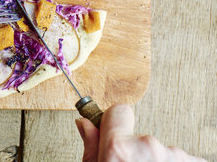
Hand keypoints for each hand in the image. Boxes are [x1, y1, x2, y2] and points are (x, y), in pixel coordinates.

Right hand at [75, 104, 205, 161]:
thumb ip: (92, 147)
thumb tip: (85, 124)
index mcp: (118, 147)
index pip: (118, 111)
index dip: (114, 123)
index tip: (113, 131)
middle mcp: (148, 147)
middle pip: (140, 135)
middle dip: (136, 151)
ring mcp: (173, 156)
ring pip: (162, 150)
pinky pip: (182, 160)